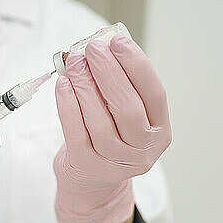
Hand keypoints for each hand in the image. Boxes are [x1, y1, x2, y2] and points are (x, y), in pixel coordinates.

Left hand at [54, 35, 171, 222]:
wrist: (91, 180)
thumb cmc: (108, 137)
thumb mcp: (123, 114)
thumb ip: (119, 85)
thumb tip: (103, 48)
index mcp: (159, 131)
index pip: (154, 94)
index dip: (137, 66)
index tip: (119, 42)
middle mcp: (142, 149)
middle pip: (127, 108)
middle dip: (108, 73)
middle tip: (92, 49)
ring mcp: (115, 161)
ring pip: (100, 120)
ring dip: (85, 86)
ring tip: (74, 63)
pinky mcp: (87, 165)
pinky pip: (76, 132)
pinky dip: (68, 106)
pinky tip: (63, 85)